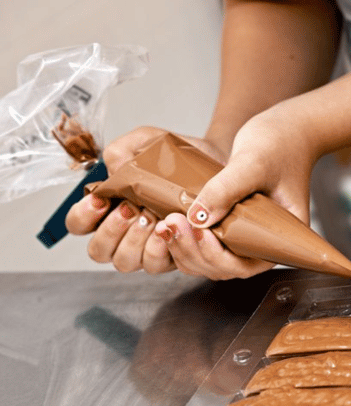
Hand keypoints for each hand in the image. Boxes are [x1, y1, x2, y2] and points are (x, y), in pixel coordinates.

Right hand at [65, 126, 227, 274]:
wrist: (215, 162)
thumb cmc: (175, 156)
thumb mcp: (145, 141)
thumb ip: (120, 151)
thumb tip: (111, 175)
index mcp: (109, 208)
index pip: (79, 224)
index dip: (83, 216)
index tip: (101, 199)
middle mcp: (124, 233)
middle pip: (98, 251)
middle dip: (112, 231)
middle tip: (132, 208)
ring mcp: (146, 247)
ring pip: (125, 262)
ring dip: (135, 241)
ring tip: (152, 216)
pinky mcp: (171, 256)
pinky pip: (156, 265)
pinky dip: (160, 249)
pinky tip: (170, 229)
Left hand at [178, 108, 318, 278]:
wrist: (286, 128)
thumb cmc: (281, 143)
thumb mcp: (252, 163)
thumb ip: (226, 189)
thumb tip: (198, 218)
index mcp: (282, 237)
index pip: (247, 264)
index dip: (219, 257)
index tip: (200, 232)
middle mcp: (263, 242)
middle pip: (224, 267)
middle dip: (194, 251)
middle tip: (171, 224)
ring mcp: (245, 234)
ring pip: (210, 258)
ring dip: (185, 247)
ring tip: (166, 223)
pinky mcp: (231, 224)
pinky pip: (206, 242)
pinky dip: (186, 237)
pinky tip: (169, 220)